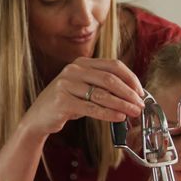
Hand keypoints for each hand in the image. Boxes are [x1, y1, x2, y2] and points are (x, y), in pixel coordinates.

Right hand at [21, 57, 145, 136]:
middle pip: (109, 79)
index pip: (113, 65)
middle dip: (129, 93)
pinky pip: (91, 107)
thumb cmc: (66, 103)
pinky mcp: (62, 100)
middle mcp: (73, 69)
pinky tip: (119, 117)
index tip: (141, 92)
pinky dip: (108, 113)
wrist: (39, 117)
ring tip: (134, 112)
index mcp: (82, 62)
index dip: (130, 78)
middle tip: (140, 104)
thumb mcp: (83, 88)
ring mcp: (66, 84)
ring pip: (102, 94)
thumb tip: (133, 94)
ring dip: (122, 104)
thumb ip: (103, 86)